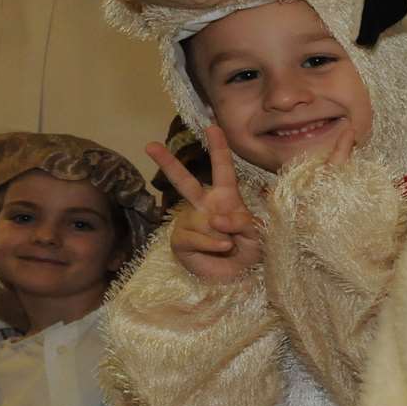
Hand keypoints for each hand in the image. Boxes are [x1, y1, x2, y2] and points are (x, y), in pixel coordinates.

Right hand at [147, 126, 262, 281]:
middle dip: (167, 163)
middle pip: (185, 182)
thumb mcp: (257, 233)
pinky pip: (193, 237)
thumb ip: (243, 221)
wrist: (238, 279)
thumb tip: (215, 218)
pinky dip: (210, 245)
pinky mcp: (181, 240)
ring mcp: (190, 222)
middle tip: (149, 145)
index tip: (212, 126)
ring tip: (229, 245)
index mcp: (227, 198)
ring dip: (220, 234)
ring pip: (199, 219)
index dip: (219, 148)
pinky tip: (220, 249)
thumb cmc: (249, 252)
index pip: (223, 170)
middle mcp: (205, 206)